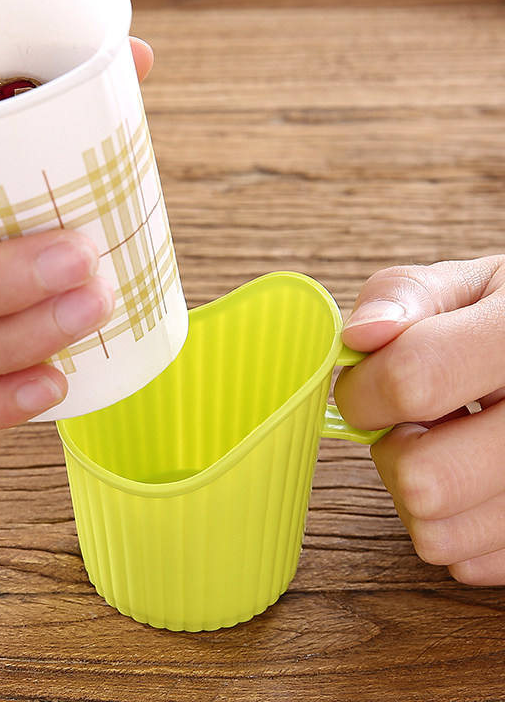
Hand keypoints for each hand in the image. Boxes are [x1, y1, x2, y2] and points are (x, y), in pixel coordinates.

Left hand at [334, 256, 504, 584]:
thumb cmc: (503, 320)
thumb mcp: (467, 287)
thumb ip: (405, 298)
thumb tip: (358, 337)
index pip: (414, 378)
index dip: (364, 389)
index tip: (364, 388)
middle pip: (424, 477)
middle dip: (391, 450)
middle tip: (412, 424)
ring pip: (439, 532)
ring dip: (416, 493)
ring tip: (446, 449)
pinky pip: (469, 561)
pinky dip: (453, 527)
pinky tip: (473, 483)